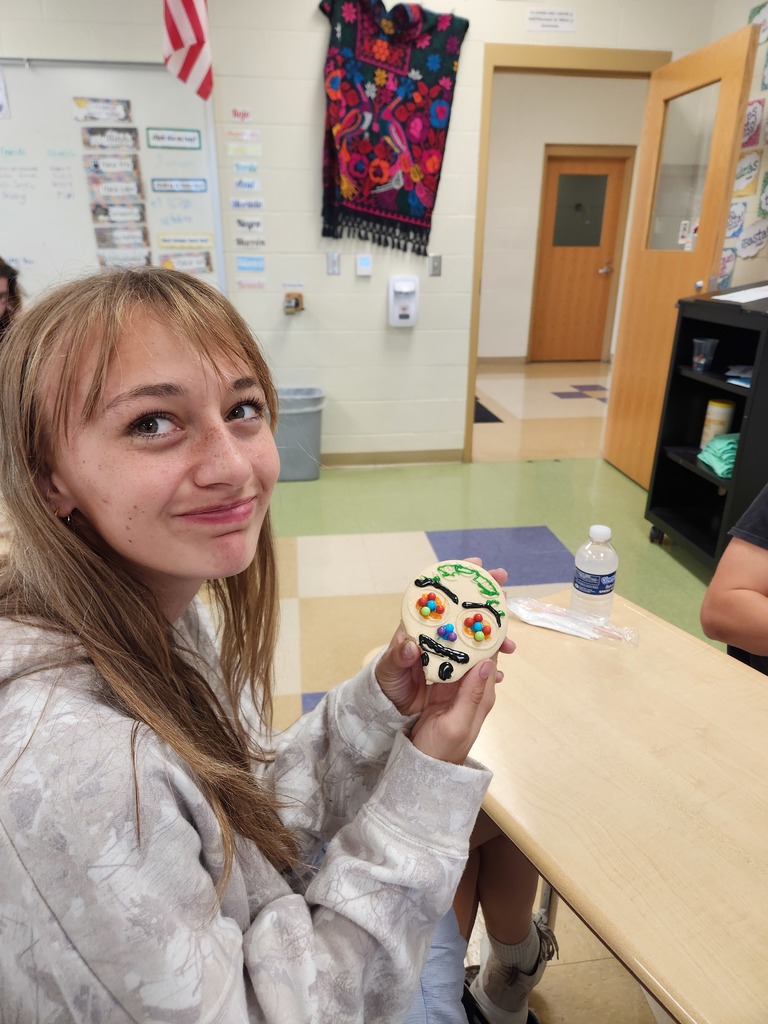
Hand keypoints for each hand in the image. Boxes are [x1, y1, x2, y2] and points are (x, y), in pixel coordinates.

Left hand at [374, 562, 515, 761]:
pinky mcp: (457, 671)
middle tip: (505, 593)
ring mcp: (450, 651)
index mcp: (422, 625)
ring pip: (477, 639)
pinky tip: (501, 673)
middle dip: (488, 602)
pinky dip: (491, 668)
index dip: (460, 577)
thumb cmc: (386, 680)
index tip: (478, 564)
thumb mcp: (388, 668)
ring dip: (496, 639)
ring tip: (510, 646)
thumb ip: (398, 657)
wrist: (390, 706)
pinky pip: (478, 666)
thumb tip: (410, 646)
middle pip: (466, 612)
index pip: (442, 595)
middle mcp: (440, 634)